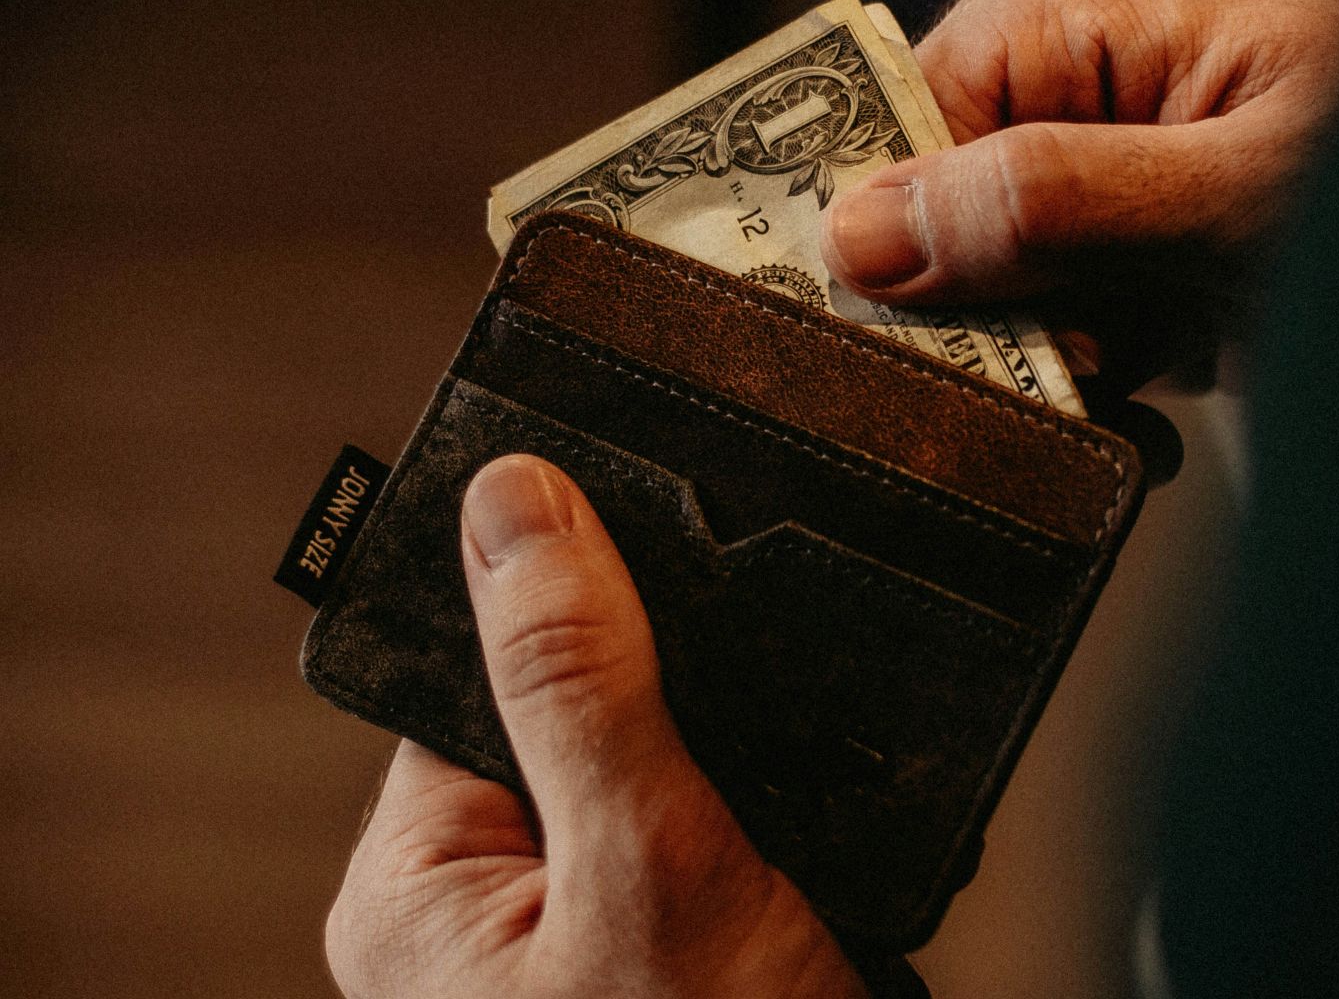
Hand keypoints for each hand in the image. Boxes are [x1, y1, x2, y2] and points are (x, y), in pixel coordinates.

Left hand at [326, 455, 864, 998]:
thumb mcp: (649, 865)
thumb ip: (579, 684)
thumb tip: (515, 505)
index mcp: (422, 887)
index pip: (477, 675)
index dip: (572, 613)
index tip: (659, 555)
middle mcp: (489, 909)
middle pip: (583, 714)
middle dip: (684, 709)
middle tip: (747, 760)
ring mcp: (586, 932)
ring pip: (666, 764)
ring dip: (744, 768)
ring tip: (783, 833)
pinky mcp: (673, 943)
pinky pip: (716, 823)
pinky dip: (775, 814)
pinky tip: (808, 847)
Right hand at [821, 0, 1338, 392]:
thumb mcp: (1234, 198)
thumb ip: (1051, 205)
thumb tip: (863, 232)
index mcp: (1071, 13)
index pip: (896, 126)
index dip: (899, 241)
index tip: (949, 338)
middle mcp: (1071, 81)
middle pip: (933, 219)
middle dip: (989, 321)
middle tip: (1079, 371)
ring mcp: (1103, 173)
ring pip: (988, 295)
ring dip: (1054, 370)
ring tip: (1140, 392)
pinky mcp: (1135, 252)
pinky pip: (1056, 329)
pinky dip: (1100, 387)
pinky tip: (1155, 411)